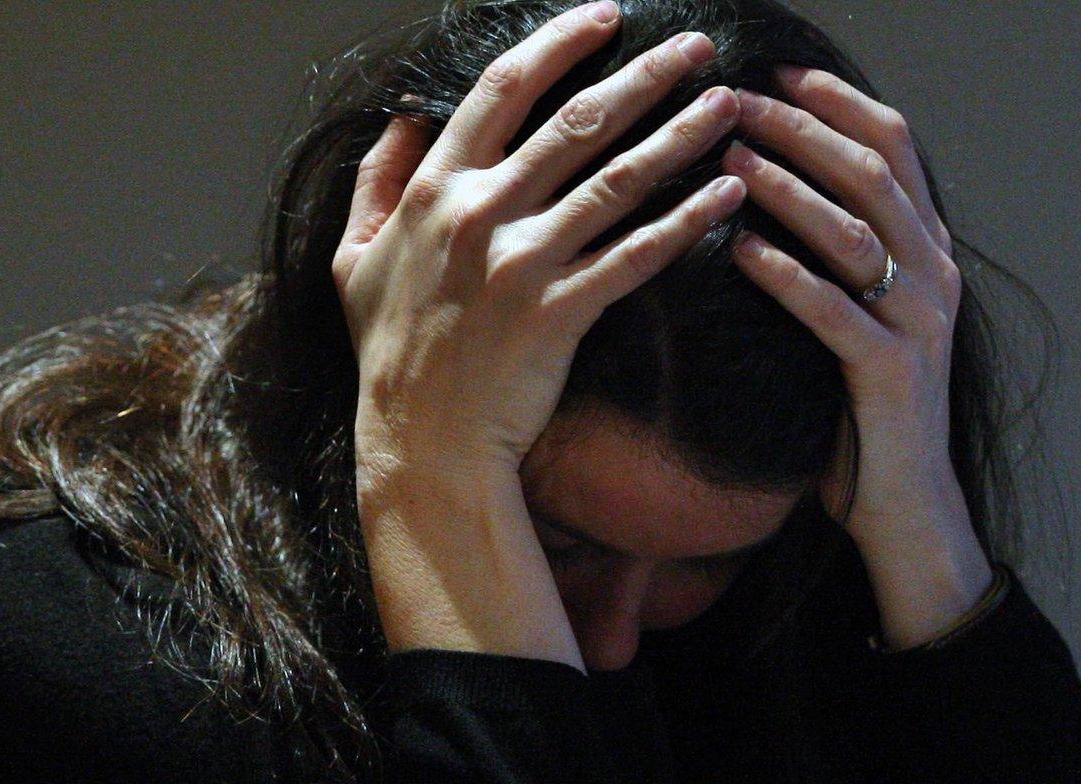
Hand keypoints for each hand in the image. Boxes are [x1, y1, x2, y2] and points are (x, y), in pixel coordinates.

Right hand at [332, 2, 744, 484]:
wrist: (420, 444)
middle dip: (645, 74)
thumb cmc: (389, 354)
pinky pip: (637, 255)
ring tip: (728, 103)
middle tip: (696, 45)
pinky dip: (687, 222)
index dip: (559, 43)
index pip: (503, 89)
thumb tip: (399, 120)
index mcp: (434, 190)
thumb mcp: (352, 260)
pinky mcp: (562, 312)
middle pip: (577, 121)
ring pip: (617, 179)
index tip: (606, 15)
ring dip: (680, 134)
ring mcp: (523, 263)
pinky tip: (728, 195)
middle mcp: (480, 213)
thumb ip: (375, 183)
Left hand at [721, 67, 992, 647]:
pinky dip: (786, 274)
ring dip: (788, 188)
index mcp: (926, 250)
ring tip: (727, 159)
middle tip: (733, 101)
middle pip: (870, 172)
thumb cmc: (861, 414)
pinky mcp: (891, 373)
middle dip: (800, 129)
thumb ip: (830, 261)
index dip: (837, 103)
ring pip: (854, 230)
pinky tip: (739, 250)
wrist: (904, 507)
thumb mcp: (853, 319)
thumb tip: (758, 199)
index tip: (777, 71)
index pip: (893, 147)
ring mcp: (918, 322)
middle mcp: (933, 274)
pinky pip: (834, 309)